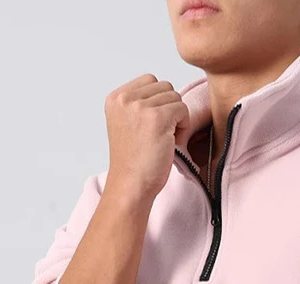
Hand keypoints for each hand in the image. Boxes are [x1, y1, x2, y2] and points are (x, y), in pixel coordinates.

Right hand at [103, 73, 190, 202]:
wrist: (131, 186)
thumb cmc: (134, 162)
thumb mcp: (127, 124)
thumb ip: (139, 104)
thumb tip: (166, 92)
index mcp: (116, 98)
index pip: (150, 81)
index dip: (158, 103)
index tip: (152, 126)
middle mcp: (125, 99)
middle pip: (164, 87)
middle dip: (169, 109)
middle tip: (161, 134)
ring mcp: (140, 106)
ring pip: (175, 97)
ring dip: (177, 118)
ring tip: (166, 139)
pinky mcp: (157, 118)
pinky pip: (183, 109)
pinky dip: (184, 127)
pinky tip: (172, 143)